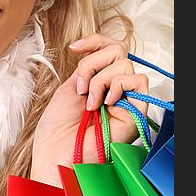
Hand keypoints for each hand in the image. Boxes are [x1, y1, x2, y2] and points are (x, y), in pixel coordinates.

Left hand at [31, 34, 148, 186]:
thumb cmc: (57, 130)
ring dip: (100, 79)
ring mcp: (125, 100)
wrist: (58, 154)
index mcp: (97, 83)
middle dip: (92, 63)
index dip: (94, 41)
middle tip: (80, 87)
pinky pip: (138, 80)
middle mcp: (113, 90)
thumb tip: (95, 50)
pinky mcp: (137, 112)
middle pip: (117, 51)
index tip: (74, 47)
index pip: (107, 50)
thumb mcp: (68, 88)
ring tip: (90, 102)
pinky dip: (118, 86)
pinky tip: (106, 103)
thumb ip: (87, 67)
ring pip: (124, 64)